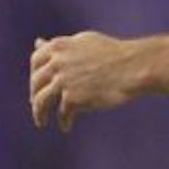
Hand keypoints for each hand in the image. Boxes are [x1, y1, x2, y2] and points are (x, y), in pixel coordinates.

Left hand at [30, 32, 147, 131]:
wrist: (133, 67)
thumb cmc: (114, 54)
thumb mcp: (83, 42)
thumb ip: (59, 46)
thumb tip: (38, 43)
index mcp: (58, 47)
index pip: (35, 61)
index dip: (35, 74)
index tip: (38, 85)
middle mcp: (57, 63)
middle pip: (36, 83)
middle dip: (34, 96)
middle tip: (38, 107)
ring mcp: (63, 81)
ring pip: (41, 101)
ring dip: (39, 113)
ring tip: (42, 121)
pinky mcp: (73, 98)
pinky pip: (63, 114)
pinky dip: (64, 121)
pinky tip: (66, 126)